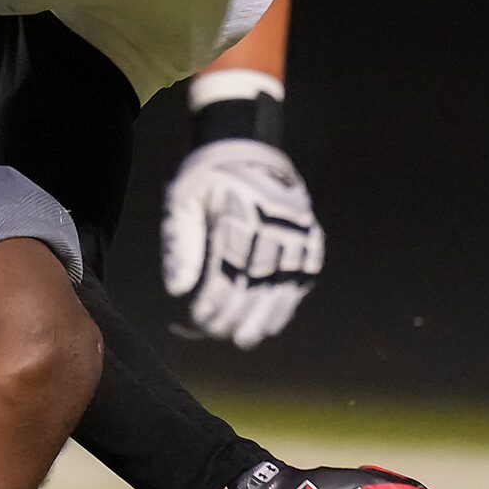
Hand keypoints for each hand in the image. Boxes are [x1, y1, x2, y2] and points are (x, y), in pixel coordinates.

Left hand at [160, 140, 322, 347]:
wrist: (245, 149)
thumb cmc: (205, 180)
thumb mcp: (183, 199)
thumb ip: (179, 242)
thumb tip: (177, 289)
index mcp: (242, 209)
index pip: (229, 265)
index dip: (215, 297)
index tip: (199, 318)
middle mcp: (276, 220)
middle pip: (257, 277)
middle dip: (237, 311)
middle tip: (219, 334)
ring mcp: (298, 228)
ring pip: (283, 281)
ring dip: (264, 314)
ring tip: (246, 339)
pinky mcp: (310, 234)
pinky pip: (304, 274)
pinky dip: (289, 300)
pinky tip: (272, 322)